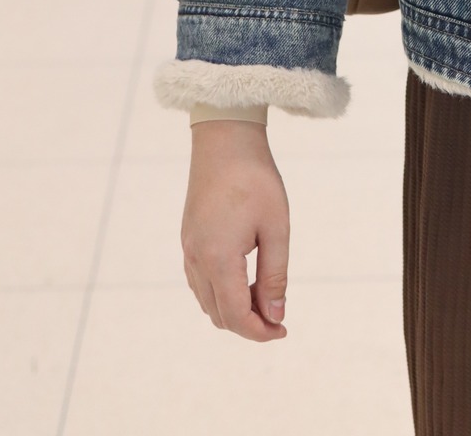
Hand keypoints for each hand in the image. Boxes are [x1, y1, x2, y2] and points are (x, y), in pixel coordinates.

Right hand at [181, 121, 289, 340]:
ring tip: (265, 295)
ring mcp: (188, 251)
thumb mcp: (276, 227)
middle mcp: (196, 260)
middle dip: (248, 324)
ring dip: (234, 309)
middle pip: (219, 314)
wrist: (225, 139)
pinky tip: (245, 279)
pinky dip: (222, 292)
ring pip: (207, 302)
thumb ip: (274, 275)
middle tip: (278, 316)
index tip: (283, 330)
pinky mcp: (188, 240)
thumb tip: (275, 316)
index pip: (235, 315)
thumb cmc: (256, 179)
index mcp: (218, 258)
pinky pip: (200, 283)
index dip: (259, 332)